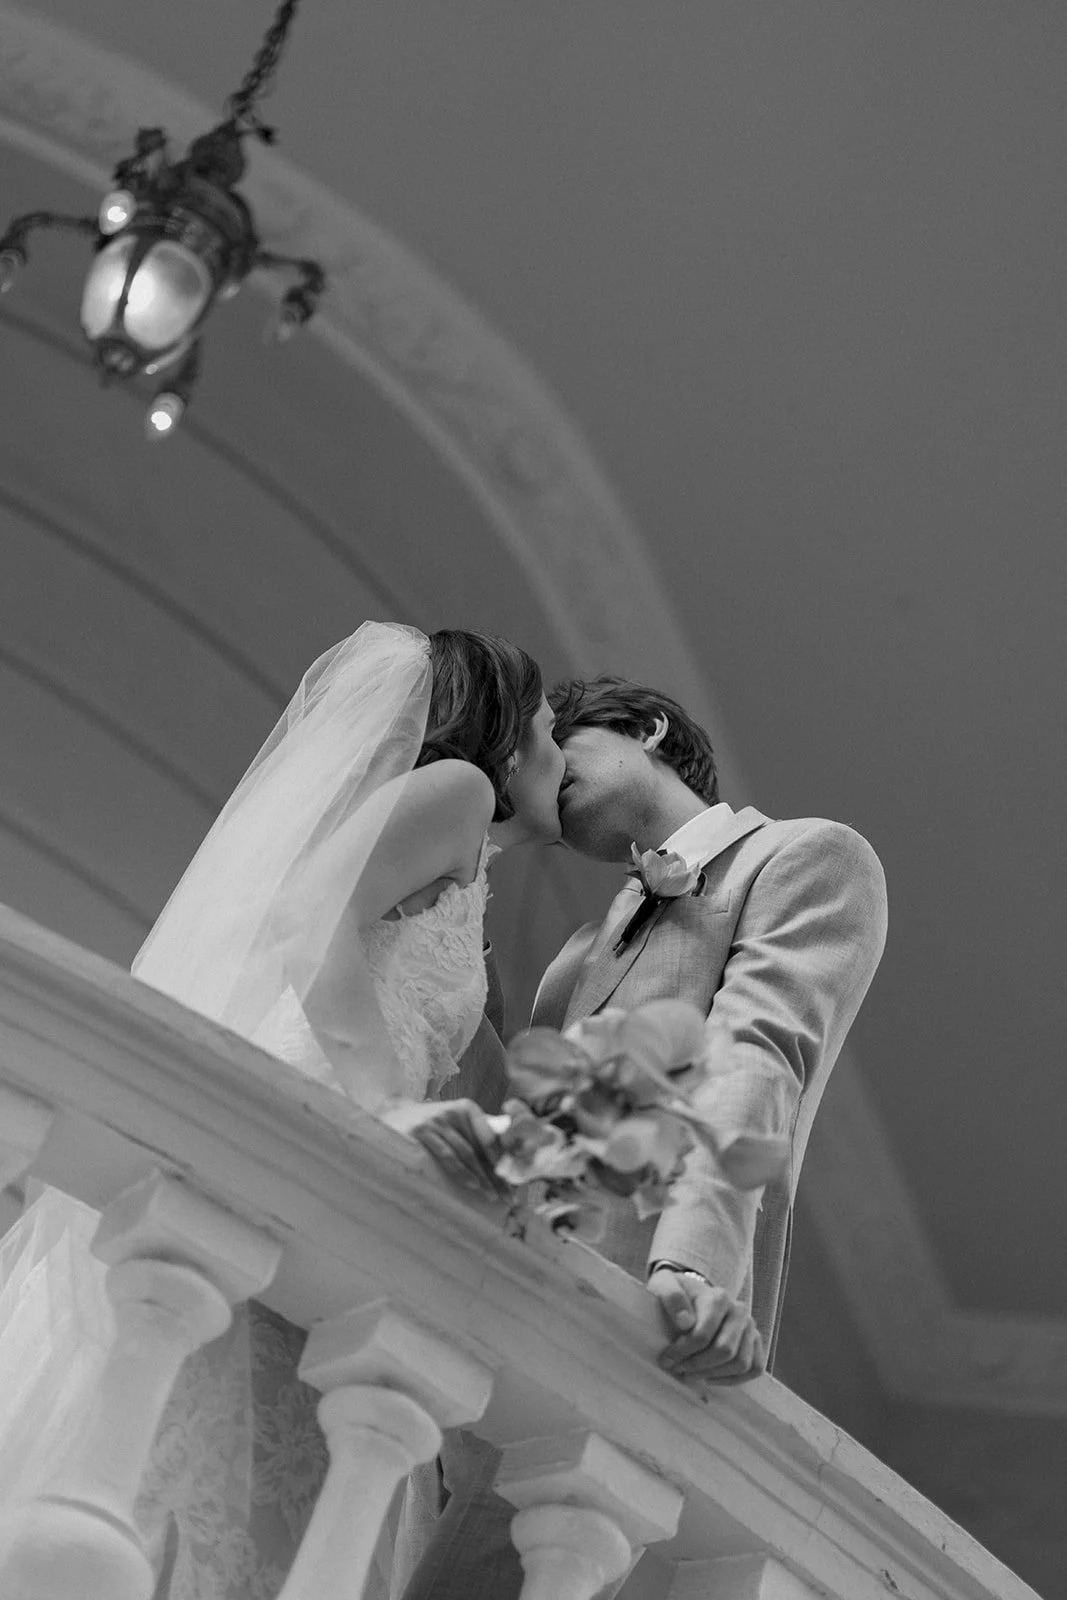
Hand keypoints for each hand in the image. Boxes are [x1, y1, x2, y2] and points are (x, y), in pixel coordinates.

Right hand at [393, 1099, 508, 1200]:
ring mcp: (437, 1121)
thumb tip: (507, 1159)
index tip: (513, 1181)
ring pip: (466, 1153)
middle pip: (480, 1148)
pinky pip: (447, 1155)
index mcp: (467, 1108)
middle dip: (495, 1174)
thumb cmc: (432, 1124)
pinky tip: (472, 1185)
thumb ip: (476, 1134)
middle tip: (507, 1197)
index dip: (503, 1160)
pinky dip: (461, 1172)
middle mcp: (453, 1112)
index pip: (490, 1138)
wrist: (394, 1114)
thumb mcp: (454, 1122)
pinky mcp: (421, 1131)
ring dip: (481, 1177)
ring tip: (492, 1196)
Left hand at [647, 1265, 765, 1385]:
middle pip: (725, 1351)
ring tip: (691, 1374)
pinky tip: (710, 1377)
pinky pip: (753, 1368)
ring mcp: (750, 1328)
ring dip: (713, 1375)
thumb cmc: (679, 1294)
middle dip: (698, 1365)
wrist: (695, 1294)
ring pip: (740, 1364)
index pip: (703, 1335)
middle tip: (679, 1369)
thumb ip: (672, 1296)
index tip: (667, 1359)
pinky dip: (733, 1379)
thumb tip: (685, 1322)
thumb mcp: (665, 1284)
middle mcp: (739, 1312)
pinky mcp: (755, 1342)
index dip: (683, 1352)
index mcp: (719, 1298)